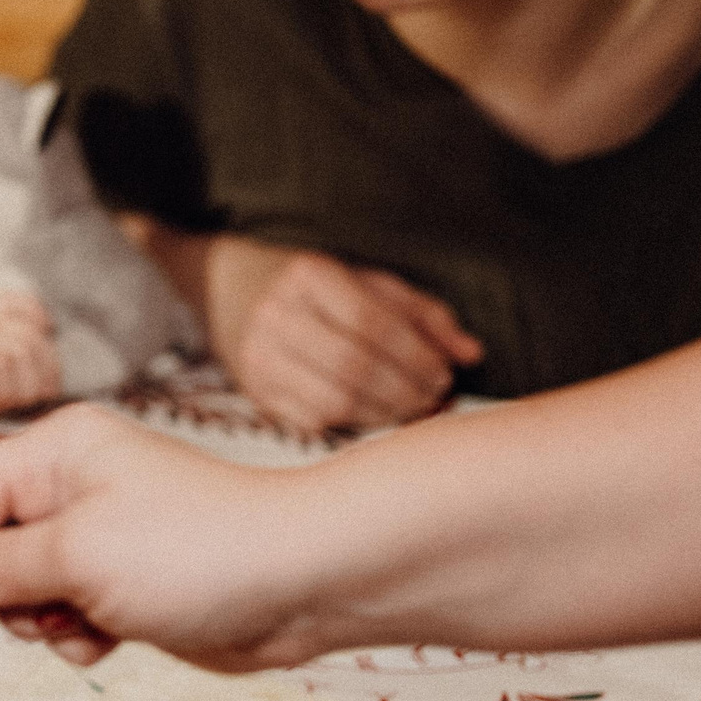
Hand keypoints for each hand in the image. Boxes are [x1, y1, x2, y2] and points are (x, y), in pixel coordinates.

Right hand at [0, 404, 333, 670]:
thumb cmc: (196, 550)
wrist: (305, 584)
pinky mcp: (124, 586)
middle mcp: (71, 488)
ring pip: (18, 592)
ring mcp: (98, 539)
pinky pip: (63, 616)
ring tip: (79, 628)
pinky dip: (73, 637)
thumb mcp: (75, 556)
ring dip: (33, 624)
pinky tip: (108, 641)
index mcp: (54, 454)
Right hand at [207, 238, 480, 432]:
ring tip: (411, 409)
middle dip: (405, 389)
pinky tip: (375, 415)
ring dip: (384, 413)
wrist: (229, 289)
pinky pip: (313, 421)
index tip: (445, 372)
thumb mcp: (366, 282)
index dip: (417, 355)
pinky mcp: (254, 391)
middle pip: (353, 366)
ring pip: (333, 401)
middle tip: (433, 397)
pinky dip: (353, 424)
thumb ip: (422, 314)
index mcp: (307, 275)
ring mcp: (258, 357)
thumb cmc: (316, 288)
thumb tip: (471, 354)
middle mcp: (275, 315)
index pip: (372, 322)